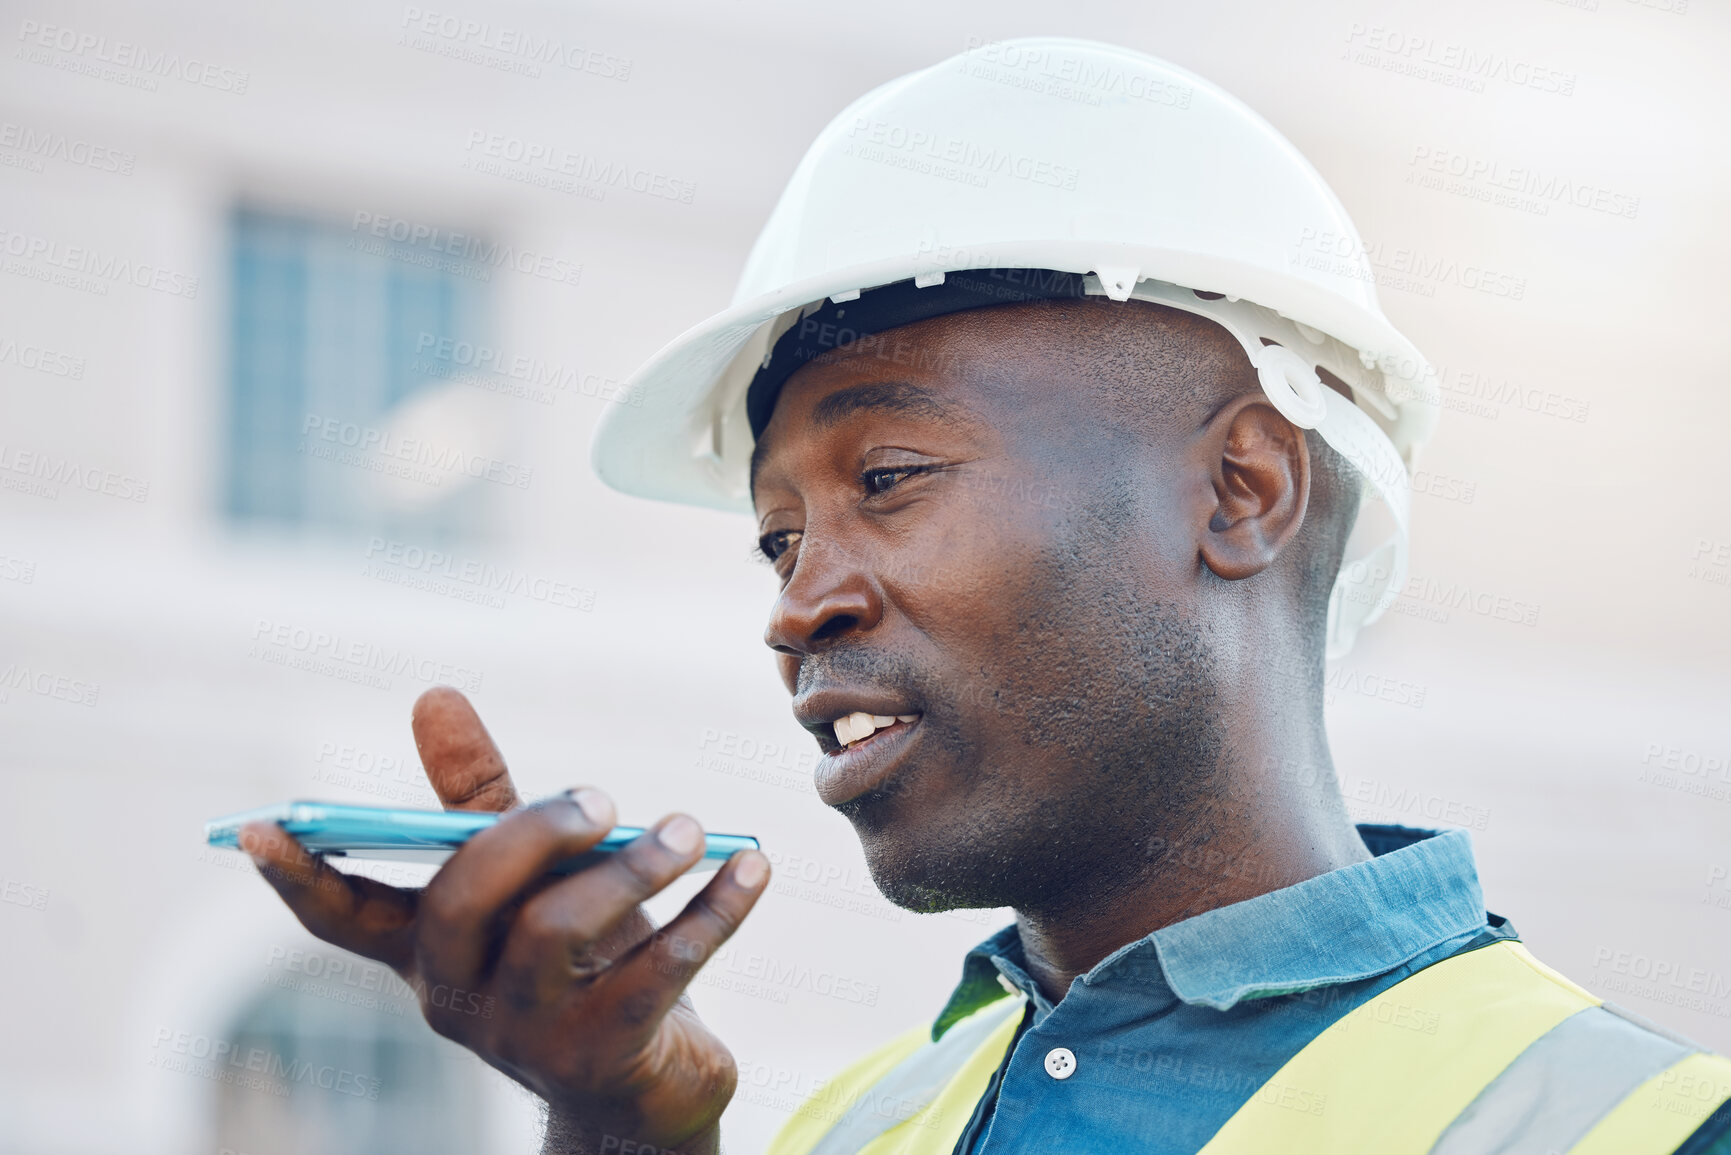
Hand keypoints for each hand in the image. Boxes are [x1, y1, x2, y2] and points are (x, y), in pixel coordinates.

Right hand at [243, 687, 770, 1154]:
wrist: (647, 1090)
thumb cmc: (580, 960)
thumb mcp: (533, 879)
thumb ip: (485, 796)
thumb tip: (431, 695)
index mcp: (430, 950)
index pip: (345, 917)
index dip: (300, 876)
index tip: (257, 827)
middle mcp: (459, 996)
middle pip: (463, 901)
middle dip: (529, 832)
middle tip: (600, 796)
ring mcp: (526, 1035)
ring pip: (558, 934)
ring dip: (631, 866)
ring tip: (689, 828)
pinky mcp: (604, 1055)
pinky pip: (660, 970)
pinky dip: (713, 909)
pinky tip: (752, 867)